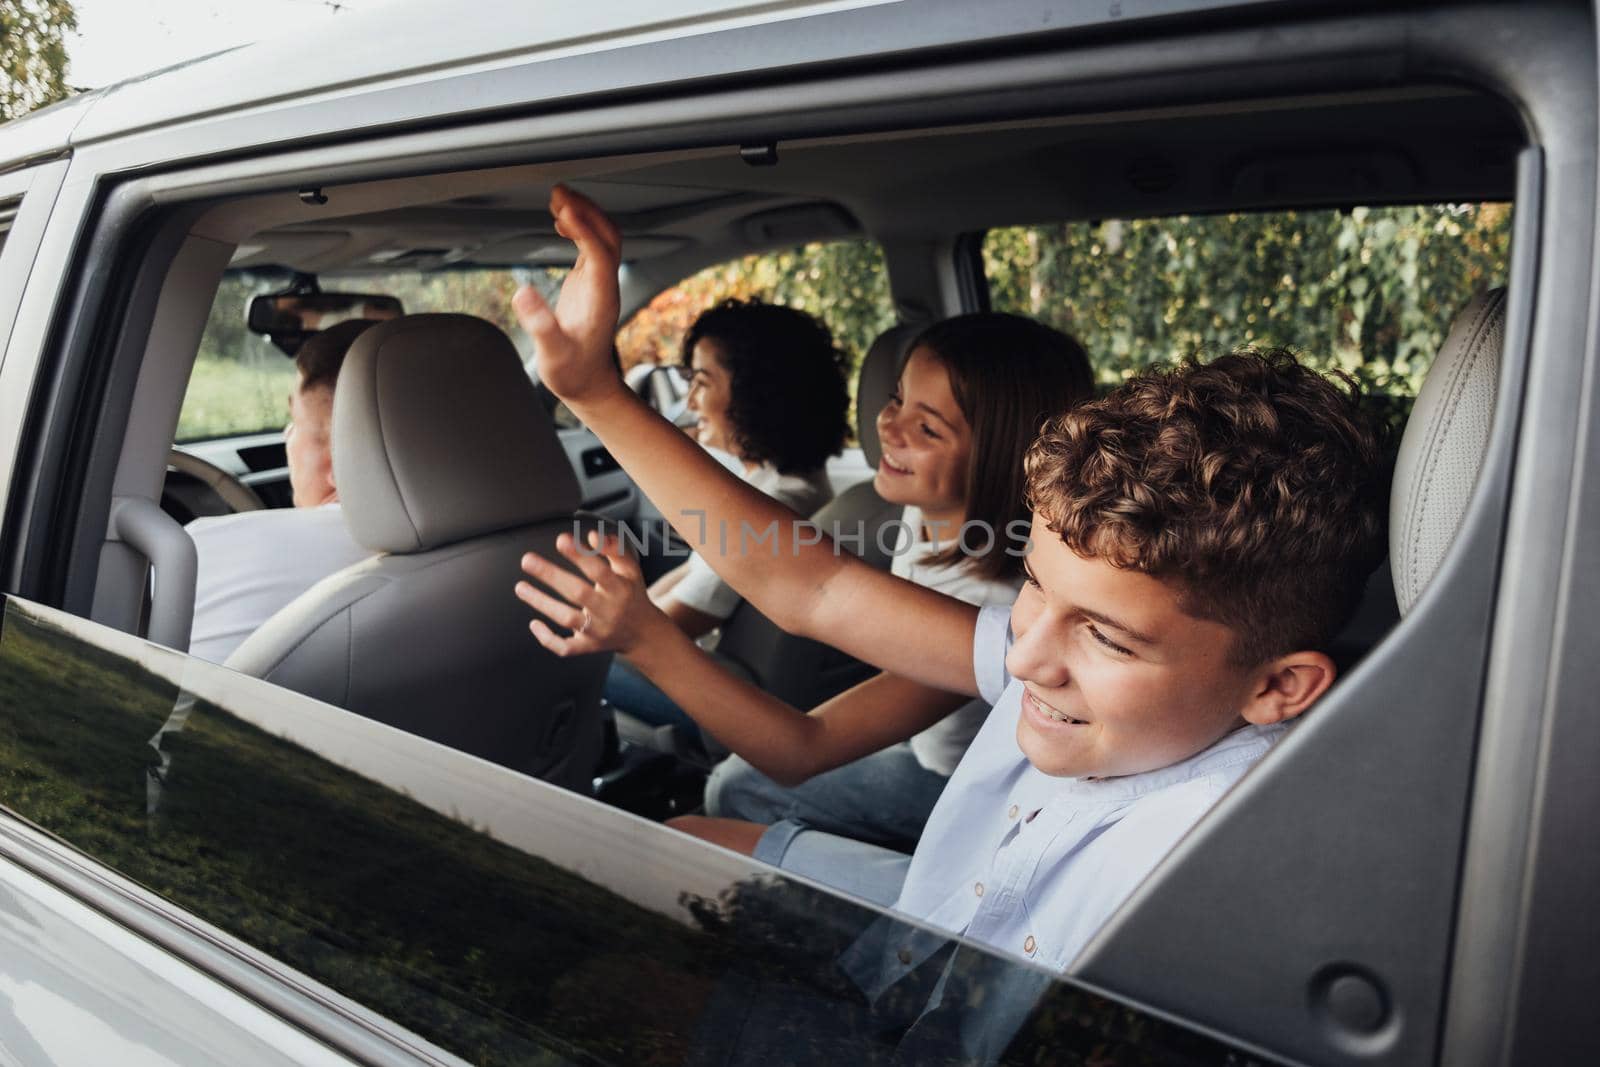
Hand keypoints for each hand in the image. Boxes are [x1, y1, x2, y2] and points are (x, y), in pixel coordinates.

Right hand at [512, 184, 625, 405]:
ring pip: (601, 237)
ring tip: (557, 197)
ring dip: (583, 214)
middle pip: (607, 236)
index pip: (599, 252)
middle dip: (586, 210)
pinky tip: (560, 220)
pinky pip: (590, 246)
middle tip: (559, 192)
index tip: (563, 209)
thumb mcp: (552, 355)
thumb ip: (540, 325)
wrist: (587, 385)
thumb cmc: (572, 373)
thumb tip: (523, 293)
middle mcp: (605, 285)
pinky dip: (578, 227)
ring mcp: (599, 282)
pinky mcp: (589, 283)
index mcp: (601, 298)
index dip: (583, 228)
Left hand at [515, 529, 661, 656]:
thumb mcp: (631, 569)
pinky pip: (566, 647)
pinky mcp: (588, 646)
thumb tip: (592, 537)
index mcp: (620, 589)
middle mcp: (608, 610)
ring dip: (542, 603)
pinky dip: (548, 639)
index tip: (561, 540)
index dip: (579, 556)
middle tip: (527, 560)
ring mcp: (597, 631)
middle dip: (551, 576)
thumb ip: (614, 550)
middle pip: (577, 592)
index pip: (599, 570)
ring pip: (567, 618)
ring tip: (520, 587)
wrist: (642, 633)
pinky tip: (534, 624)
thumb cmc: (631, 594)